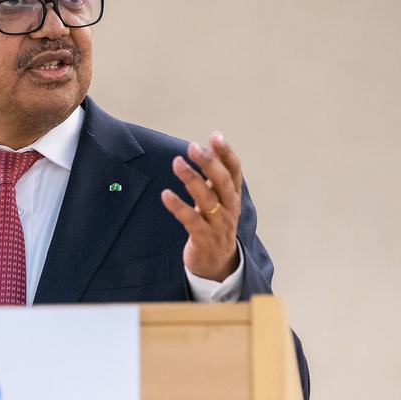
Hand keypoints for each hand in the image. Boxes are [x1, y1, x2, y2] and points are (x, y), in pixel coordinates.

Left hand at [160, 132, 242, 281]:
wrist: (217, 263)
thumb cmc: (215, 223)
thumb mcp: (219, 199)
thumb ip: (215, 174)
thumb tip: (210, 143)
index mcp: (233, 196)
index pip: (234, 171)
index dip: (226, 154)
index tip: (216, 136)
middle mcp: (229, 208)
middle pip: (223, 183)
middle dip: (209, 163)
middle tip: (192, 147)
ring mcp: (218, 224)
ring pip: (208, 200)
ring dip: (192, 180)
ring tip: (177, 162)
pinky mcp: (203, 238)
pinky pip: (191, 220)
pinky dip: (179, 207)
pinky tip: (166, 194)